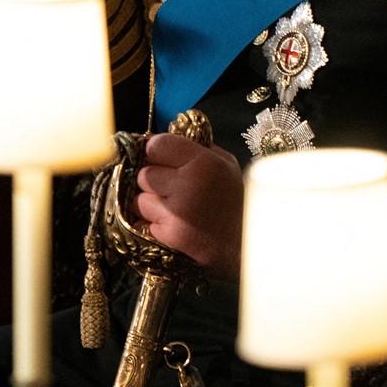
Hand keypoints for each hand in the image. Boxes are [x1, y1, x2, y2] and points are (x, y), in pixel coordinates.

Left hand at [134, 132, 243, 277]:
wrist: (247, 246)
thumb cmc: (239, 203)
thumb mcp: (227, 166)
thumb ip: (198, 149)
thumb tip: (168, 140)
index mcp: (204, 162)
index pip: (156, 145)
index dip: (157, 153)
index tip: (163, 160)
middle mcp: (187, 184)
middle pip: (145, 174)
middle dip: (154, 181)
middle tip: (172, 189)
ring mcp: (176, 211)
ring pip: (140, 199)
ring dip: (152, 204)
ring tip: (174, 209)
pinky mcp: (169, 235)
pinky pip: (144, 222)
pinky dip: (154, 224)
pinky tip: (175, 225)